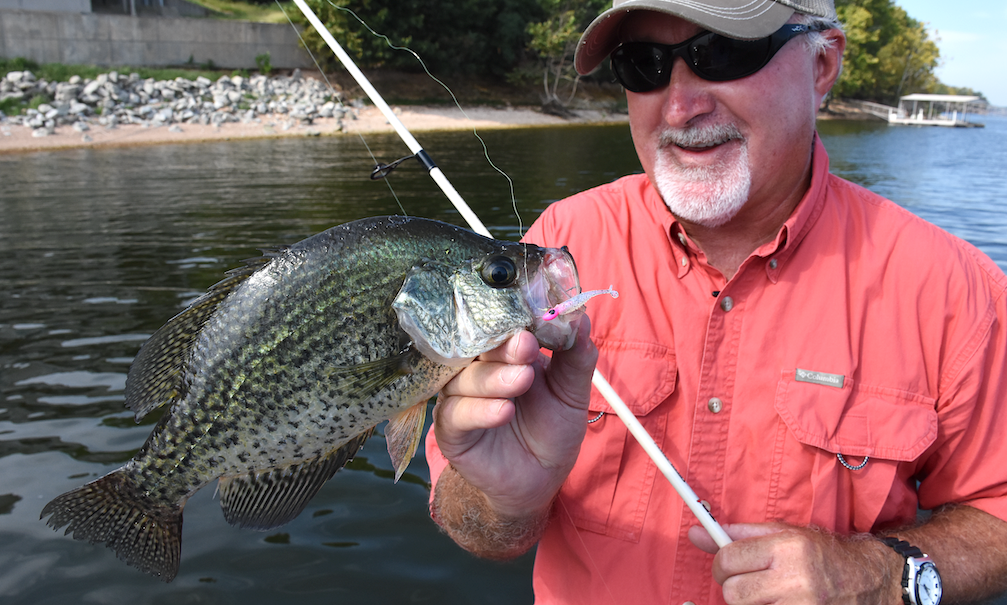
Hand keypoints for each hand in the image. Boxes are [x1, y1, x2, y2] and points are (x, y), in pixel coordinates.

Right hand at [433, 317, 596, 517]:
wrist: (539, 481)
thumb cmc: (552, 432)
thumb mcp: (571, 395)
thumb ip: (575, 360)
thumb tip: (580, 320)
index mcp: (506, 353)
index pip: (503, 326)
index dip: (518, 320)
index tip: (539, 317)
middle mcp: (479, 368)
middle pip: (480, 347)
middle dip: (505, 346)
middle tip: (526, 347)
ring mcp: (461, 397)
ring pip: (466, 378)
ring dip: (495, 378)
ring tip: (521, 381)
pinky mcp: (451, 429)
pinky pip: (457, 414)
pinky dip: (480, 411)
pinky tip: (503, 412)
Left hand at [688, 523, 895, 604]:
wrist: (871, 580)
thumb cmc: (822, 554)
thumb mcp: (784, 533)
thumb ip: (738, 534)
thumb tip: (695, 533)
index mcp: (787, 548)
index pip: (728, 559)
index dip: (721, 563)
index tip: (728, 565)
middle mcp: (795, 579)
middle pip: (732, 593)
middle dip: (733, 588)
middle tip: (749, 583)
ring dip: (751, 604)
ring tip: (769, 594)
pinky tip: (779, 603)